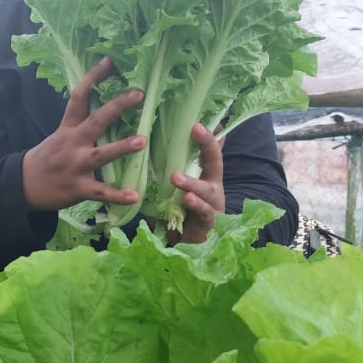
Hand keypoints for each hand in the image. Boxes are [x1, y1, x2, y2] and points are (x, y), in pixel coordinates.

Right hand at [20, 57, 147, 210]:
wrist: (22, 186)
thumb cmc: (46, 159)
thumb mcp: (59, 136)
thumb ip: (80, 125)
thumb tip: (107, 109)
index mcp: (68, 129)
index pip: (79, 97)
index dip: (93, 77)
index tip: (109, 60)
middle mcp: (72, 144)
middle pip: (95, 121)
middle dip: (117, 107)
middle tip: (139, 94)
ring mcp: (75, 166)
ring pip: (100, 155)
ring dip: (121, 147)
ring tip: (142, 141)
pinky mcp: (77, 188)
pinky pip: (100, 192)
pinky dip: (117, 195)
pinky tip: (134, 196)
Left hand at [168, 122, 224, 243]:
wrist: (185, 246)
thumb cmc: (178, 213)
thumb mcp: (171, 189)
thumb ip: (167, 172)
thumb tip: (147, 149)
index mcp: (204, 176)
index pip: (207, 150)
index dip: (206, 134)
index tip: (198, 117)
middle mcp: (213, 187)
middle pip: (215, 161)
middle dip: (207, 144)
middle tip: (196, 128)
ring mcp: (213, 205)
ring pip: (207, 189)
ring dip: (191, 182)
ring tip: (176, 177)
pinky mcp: (210, 223)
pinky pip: (204, 212)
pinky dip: (196, 205)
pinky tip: (188, 199)